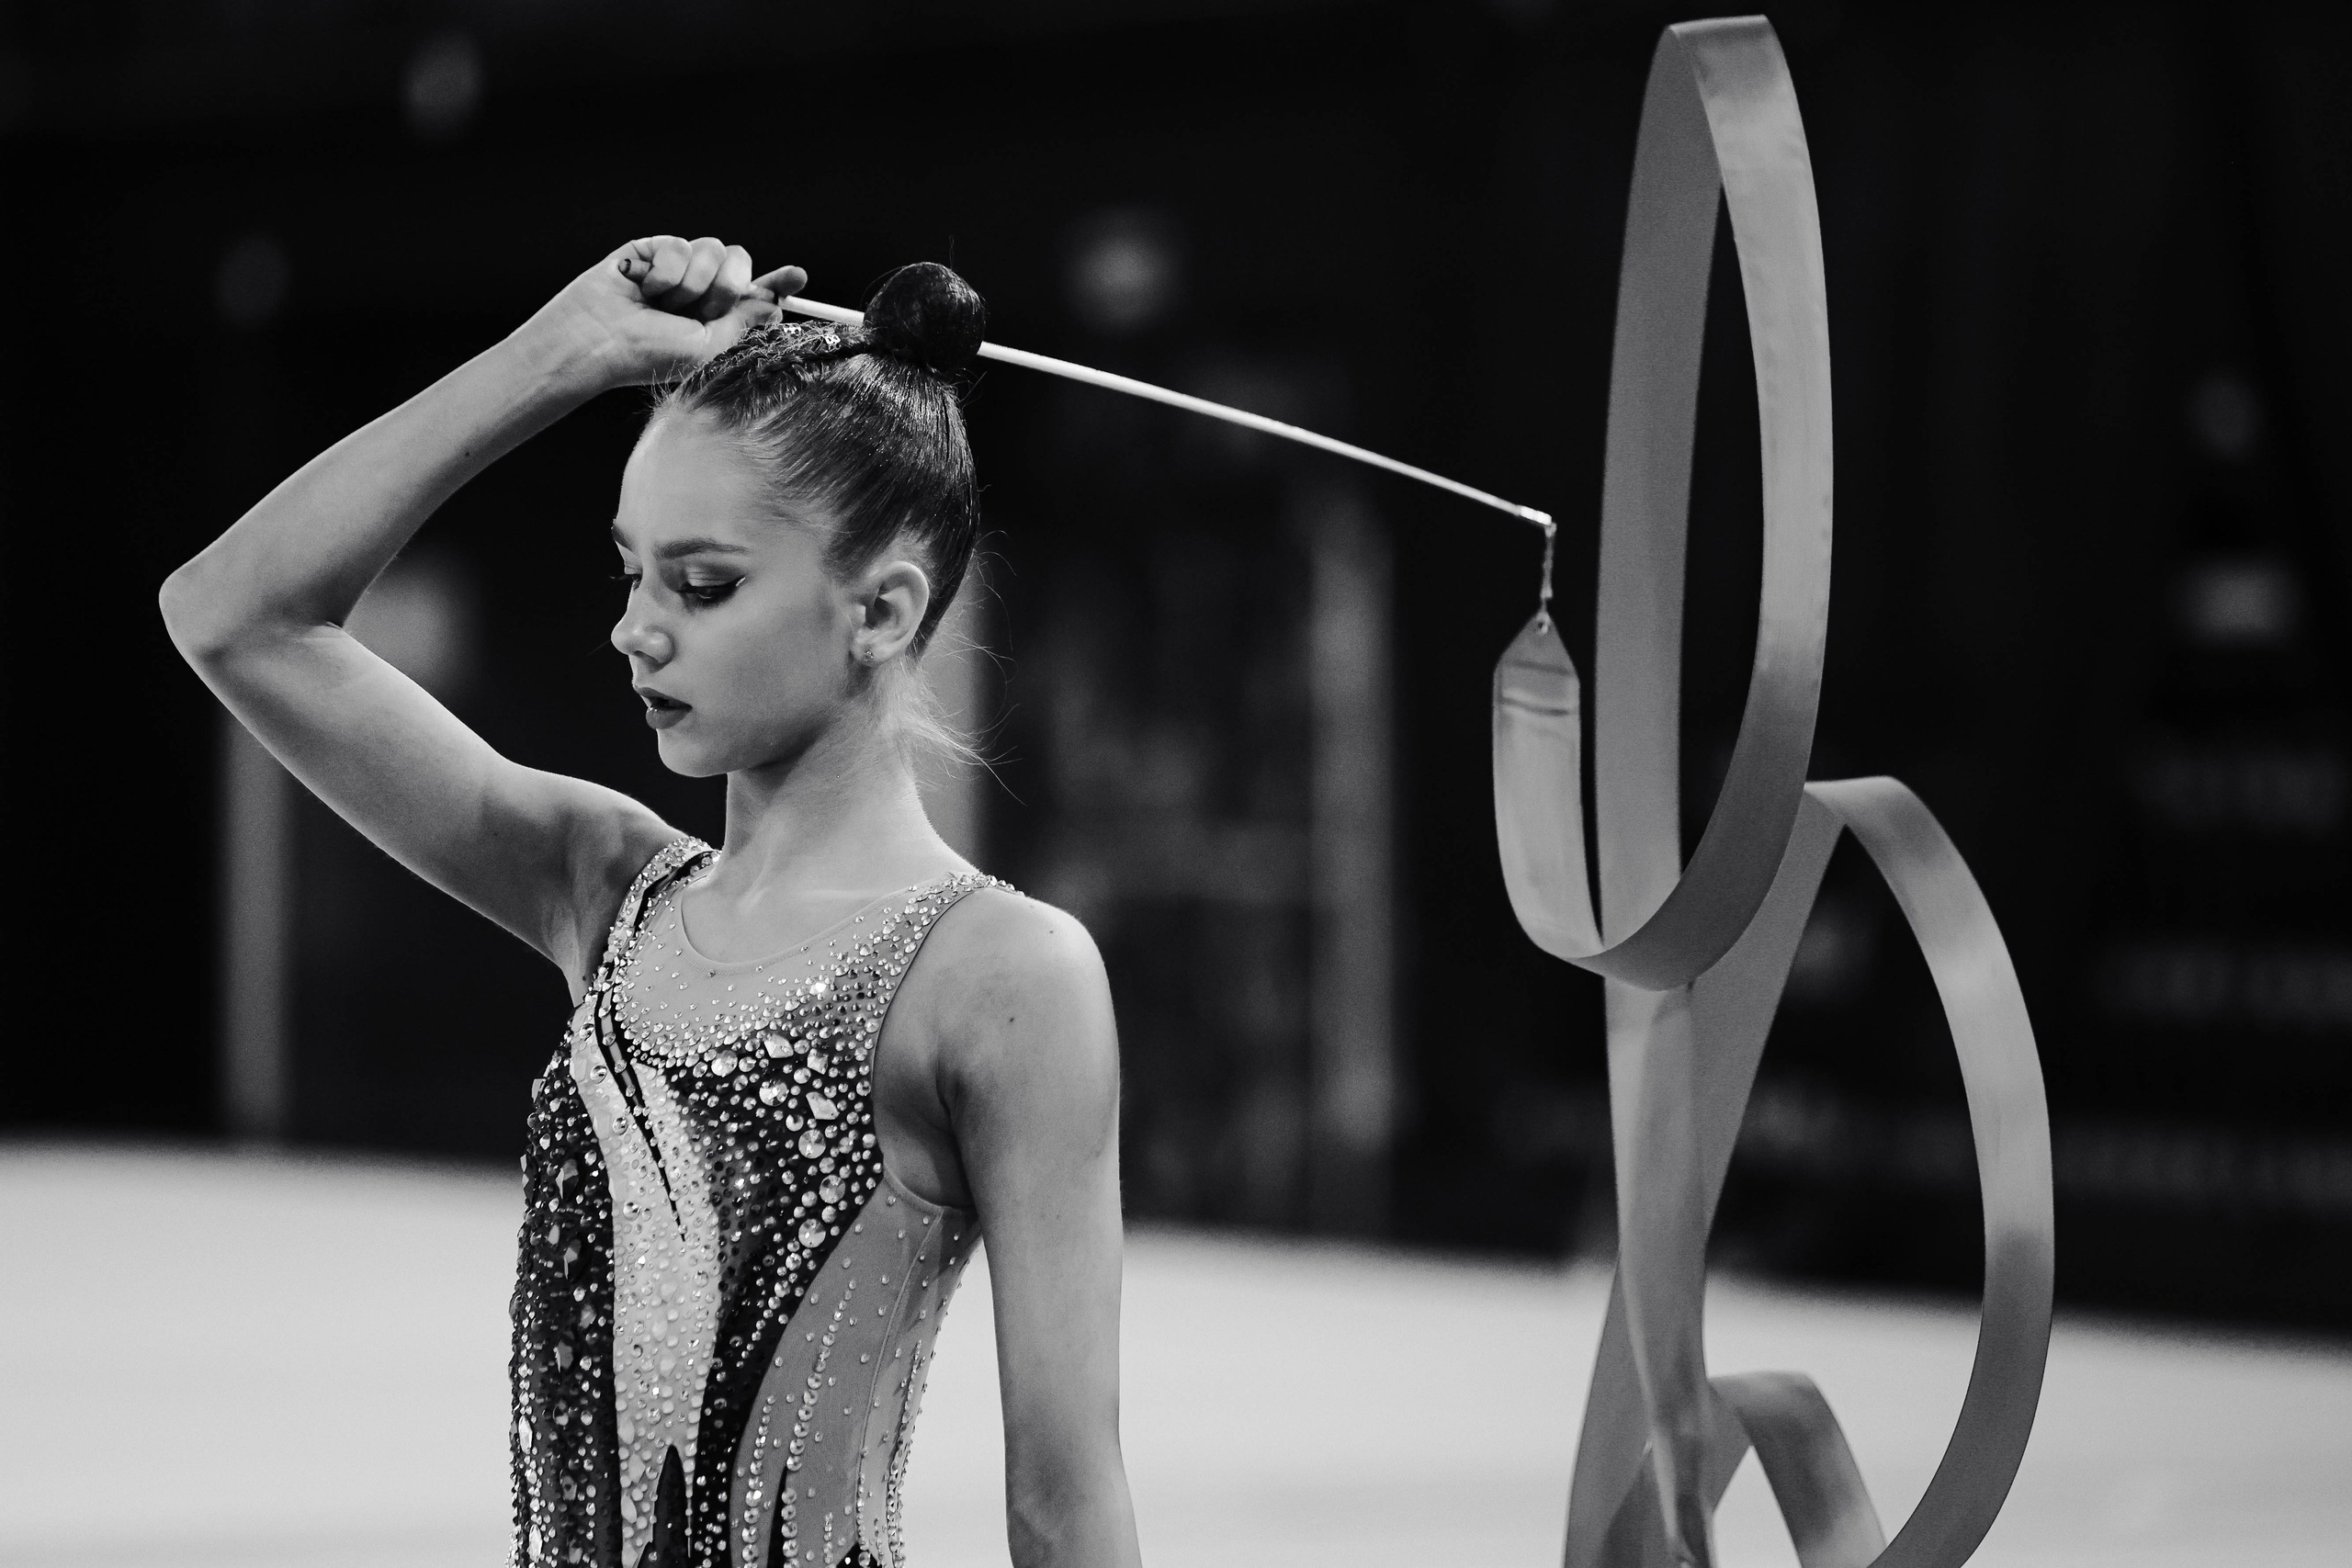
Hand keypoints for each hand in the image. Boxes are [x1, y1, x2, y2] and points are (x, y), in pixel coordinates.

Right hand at [511, 235, 810, 392]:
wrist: (599, 340)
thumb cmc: (649, 354)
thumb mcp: (708, 347)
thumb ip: (744, 323)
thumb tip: (775, 303)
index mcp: (718, 318)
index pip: (756, 294)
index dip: (779, 283)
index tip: (798, 276)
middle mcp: (701, 290)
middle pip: (740, 263)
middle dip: (727, 285)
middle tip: (702, 308)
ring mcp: (678, 268)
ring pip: (713, 249)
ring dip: (692, 282)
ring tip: (663, 304)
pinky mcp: (653, 249)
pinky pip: (680, 245)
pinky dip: (665, 272)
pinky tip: (643, 287)